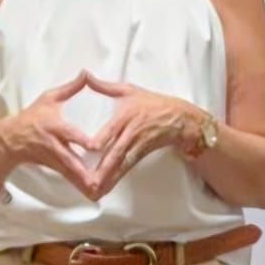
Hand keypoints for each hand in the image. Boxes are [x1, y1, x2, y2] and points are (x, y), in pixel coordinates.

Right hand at [0, 72, 96, 197]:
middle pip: (70, 159)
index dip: (81, 140)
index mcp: (54, 126)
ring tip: (99, 191)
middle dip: (84, 170)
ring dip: (83, 182)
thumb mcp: (49, 98)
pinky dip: (80, 184)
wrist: (11, 139)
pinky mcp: (54, 167)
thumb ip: (71, 88)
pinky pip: (69, 177)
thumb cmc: (32, 116)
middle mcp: (53, 145)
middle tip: (99, 179)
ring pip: (70, 172)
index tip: (95, 146)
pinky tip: (93, 192)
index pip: (69, 134)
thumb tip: (87, 73)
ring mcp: (53, 158)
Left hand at [85, 71, 204, 199]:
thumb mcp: (128, 90)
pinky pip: (127, 168)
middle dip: (102, 167)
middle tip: (88, 179)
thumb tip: (85, 74)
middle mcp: (130, 133)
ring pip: (120, 164)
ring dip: (108, 177)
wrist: (178, 118)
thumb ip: (103, 86)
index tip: (89, 148)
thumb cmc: (150, 102)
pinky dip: (116, 177)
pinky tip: (106, 187)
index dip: (102, 139)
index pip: (112, 129)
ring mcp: (136, 146)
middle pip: (115, 152)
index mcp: (125, 116)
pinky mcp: (140, 154)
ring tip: (94, 189)